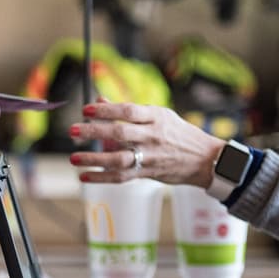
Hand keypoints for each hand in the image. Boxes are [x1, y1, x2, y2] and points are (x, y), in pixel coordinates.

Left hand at [67, 101, 221, 187]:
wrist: (205, 159)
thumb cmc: (178, 133)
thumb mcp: (159, 115)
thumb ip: (129, 110)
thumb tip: (99, 99)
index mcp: (156, 117)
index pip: (128, 111)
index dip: (106, 110)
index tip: (86, 109)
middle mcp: (152, 137)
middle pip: (119, 134)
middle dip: (94, 132)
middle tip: (73, 130)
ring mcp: (150, 157)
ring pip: (118, 159)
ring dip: (94, 159)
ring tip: (74, 158)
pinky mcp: (148, 173)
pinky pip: (122, 177)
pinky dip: (101, 178)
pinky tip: (84, 176)